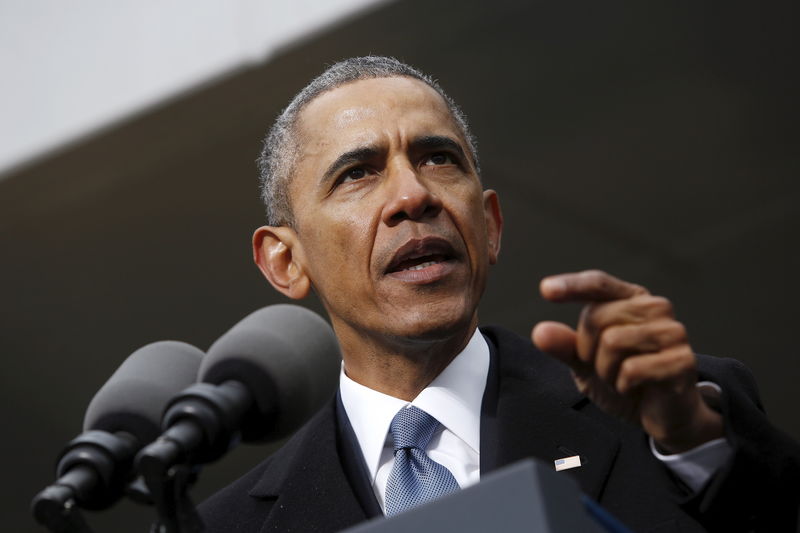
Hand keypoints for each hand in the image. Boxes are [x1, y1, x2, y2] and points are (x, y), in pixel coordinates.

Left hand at [531, 270, 722, 452]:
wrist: (662, 416)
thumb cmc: (626, 380)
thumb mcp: (586, 363)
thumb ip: (565, 345)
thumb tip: (541, 332)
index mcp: (631, 299)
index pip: (598, 284)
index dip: (572, 285)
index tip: (546, 289)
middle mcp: (655, 308)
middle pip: (596, 317)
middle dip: (589, 350)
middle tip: (607, 367)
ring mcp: (672, 332)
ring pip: (612, 341)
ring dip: (606, 371)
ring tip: (622, 378)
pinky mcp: (682, 360)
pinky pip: (631, 369)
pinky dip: (623, 386)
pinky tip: (637, 389)